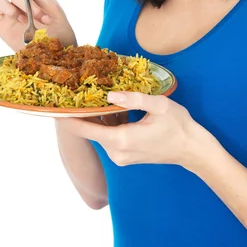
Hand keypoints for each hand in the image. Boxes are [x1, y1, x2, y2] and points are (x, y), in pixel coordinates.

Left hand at [57, 92, 207, 168]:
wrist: (193, 150)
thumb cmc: (179, 126)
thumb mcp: (159, 105)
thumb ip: (133, 99)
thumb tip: (110, 94)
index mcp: (121, 140)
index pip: (84, 129)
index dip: (66, 117)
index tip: (53, 106)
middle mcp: (117, 152)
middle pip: (90, 129)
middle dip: (82, 110)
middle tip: (73, 89)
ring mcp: (120, 156)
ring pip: (99, 131)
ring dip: (97, 115)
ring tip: (91, 93)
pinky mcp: (124, 156)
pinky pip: (109, 136)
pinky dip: (108, 122)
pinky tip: (111, 106)